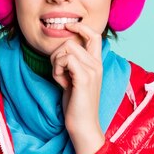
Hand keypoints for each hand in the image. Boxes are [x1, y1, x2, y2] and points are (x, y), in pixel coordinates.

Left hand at [49, 22, 104, 153]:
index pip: (93, 35)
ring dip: (56, 63)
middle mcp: (97, 64)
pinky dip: (57, 69)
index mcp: (96, 64)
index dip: (80, 28)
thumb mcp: (73, 79)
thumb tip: (60, 52)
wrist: (83, 125)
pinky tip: (60, 81)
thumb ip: (71, 65)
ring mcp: (92, 71)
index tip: (68, 28)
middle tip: (58, 72)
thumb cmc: (76, 104)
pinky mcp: (84, 78)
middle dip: (57, 54)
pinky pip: (66, 59)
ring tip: (60, 78)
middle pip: (71, 42)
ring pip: (66, 49)